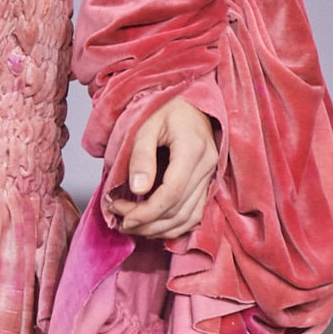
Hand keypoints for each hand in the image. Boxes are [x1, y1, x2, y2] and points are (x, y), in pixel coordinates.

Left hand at [101, 98, 219, 243]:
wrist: (188, 103)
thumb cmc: (165, 109)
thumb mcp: (145, 125)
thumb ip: (141, 156)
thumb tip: (138, 189)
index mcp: (193, 149)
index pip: (171, 193)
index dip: (146, 212)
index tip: (123, 216)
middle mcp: (207, 165)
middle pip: (178, 209)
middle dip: (147, 223)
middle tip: (121, 222)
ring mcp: (210, 176)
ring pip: (188, 218)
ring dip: (159, 230)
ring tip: (133, 227)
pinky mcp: (208, 183)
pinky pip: (194, 215)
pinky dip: (173, 227)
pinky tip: (153, 226)